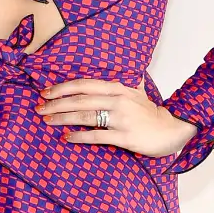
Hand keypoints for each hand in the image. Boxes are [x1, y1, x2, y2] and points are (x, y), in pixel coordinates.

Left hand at [35, 78, 196, 157]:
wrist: (174, 128)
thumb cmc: (151, 112)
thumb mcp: (135, 91)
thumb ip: (119, 84)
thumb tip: (107, 75)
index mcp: (117, 88)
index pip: (83, 84)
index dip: (62, 88)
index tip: (45, 92)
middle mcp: (117, 100)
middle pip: (80, 100)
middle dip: (57, 103)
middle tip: (39, 107)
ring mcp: (121, 118)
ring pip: (86, 116)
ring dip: (63, 118)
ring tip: (47, 120)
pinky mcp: (125, 136)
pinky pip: (98, 136)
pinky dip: (80, 136)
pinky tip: (67, 137)